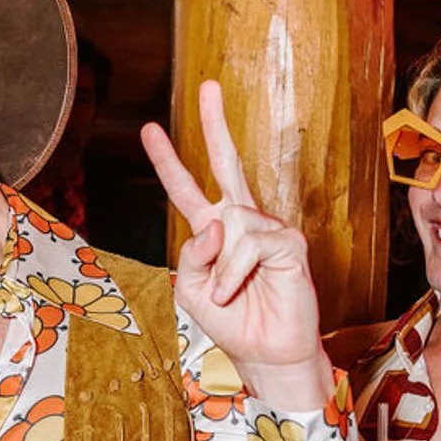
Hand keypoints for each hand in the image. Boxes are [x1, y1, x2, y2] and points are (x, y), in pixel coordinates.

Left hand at [143, 82, 331, 408]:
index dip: (169, 160)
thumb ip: (190, 255)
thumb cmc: (233, 323)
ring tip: (229, 294)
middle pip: (227, 163)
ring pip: (228, 223)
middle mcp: (241, 222)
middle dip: (216, 124)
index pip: (188, 189)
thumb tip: (215, 222)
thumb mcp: (190, 290)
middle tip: (210, 86)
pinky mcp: (288, 242)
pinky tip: (243, 290)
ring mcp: (267, 228)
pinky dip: (236, 273)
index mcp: (214, 232)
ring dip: (221, 269)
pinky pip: (248, 243)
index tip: (151, 129)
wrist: (266, 354)